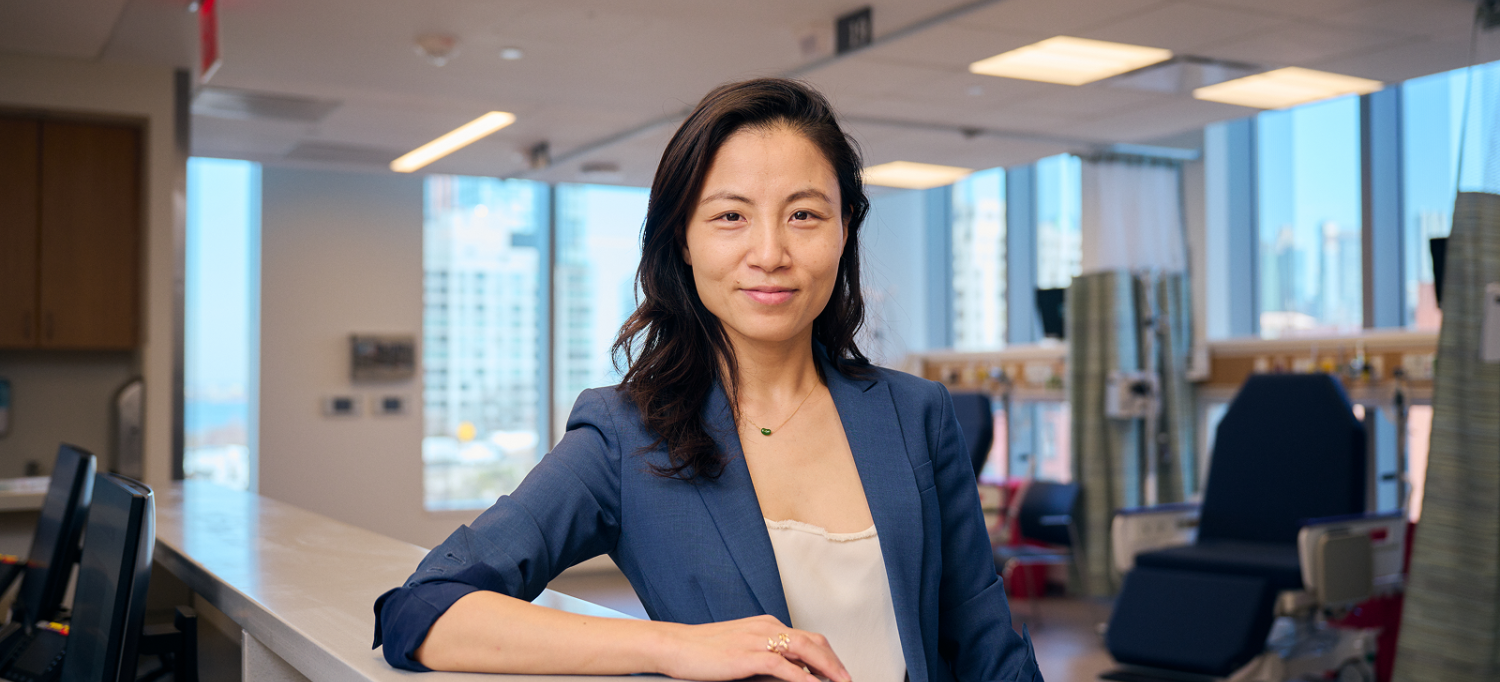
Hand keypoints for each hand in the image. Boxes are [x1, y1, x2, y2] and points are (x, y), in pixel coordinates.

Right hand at [654, 614, 851, 681]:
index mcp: (766, 625)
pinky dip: (803, 678)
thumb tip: (790, 672)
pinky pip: (784, 666)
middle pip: (814, 641)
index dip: (828, 656)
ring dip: (827, 669)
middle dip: (835, 663)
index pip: (808, 638)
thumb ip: (766, 657)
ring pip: (806, 650)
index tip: (838, 673)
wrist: (675, 646)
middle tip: (846, 680)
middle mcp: (767, 627)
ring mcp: (758, 640)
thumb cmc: (703, 650)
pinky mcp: (748, 655)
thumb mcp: (740, 649)